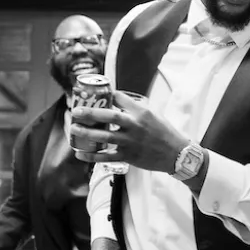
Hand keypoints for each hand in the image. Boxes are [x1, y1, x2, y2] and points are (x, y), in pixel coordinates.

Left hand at [71, 91, 188, 172]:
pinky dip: (91, 156)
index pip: (120, 98)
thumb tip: (118, 100)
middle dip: (90, 113)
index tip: (96, 93)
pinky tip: (79, 153)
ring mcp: (130, 142)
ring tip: (73, 128)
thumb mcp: (154, 113)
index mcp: (142, 112)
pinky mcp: (128, 156)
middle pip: (109, 116)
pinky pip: (106, 157)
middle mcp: (135, 125)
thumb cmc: (164, 132)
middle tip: (76, 111)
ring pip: (105, 136)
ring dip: (87, 132)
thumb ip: (136, 108)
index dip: (106, 95)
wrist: (176, 154)